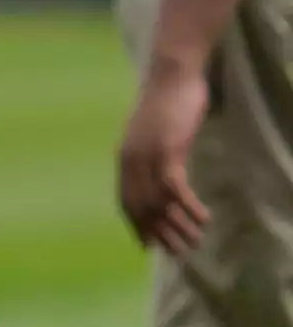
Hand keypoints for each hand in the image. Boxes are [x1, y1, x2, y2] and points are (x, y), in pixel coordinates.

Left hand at [118, 62, 210, 252]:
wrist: (172, 73)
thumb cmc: (166, 101)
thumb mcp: (153, 133)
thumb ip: (151, 154)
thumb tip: (159, 173)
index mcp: (124, 158)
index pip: (126, 202)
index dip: (136, 226)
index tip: (147, 245)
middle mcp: (131, 162)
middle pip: (142, 208)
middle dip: (159, 234)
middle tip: (176, 253)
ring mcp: (147, 157)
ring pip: (160, 204)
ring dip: (178, 227)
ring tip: (194, 243)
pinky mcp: (167, 150)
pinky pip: (175, 189)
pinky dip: (189, 208)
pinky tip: (203, 219)